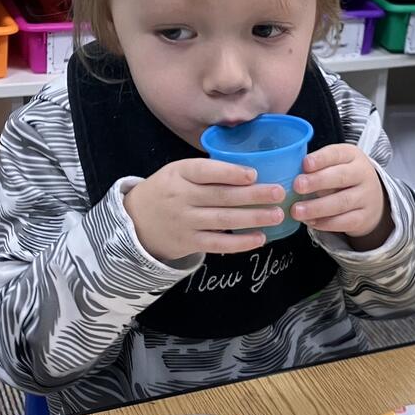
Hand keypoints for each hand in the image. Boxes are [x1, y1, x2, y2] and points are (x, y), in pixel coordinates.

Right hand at [124, 160, 284, 262]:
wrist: (135, 222)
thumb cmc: (166, 191)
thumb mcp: (178, 172)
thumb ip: (207, 171)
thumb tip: (252, 170)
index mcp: (179, 173)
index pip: (205, 171)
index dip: (230, 173)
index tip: (254, 174)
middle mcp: (181, 197)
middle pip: (221, 196)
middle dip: (253, 195)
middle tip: (279, 193)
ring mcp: (184, 222)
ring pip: (223, 221)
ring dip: (253, 218)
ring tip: (277, 215)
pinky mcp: (188, 243)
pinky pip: (218, 244)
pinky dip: (240, 243)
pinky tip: (260, 238)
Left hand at [291, 144, 391, 249]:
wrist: (373, 200)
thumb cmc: (344, 179)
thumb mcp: (335, 165)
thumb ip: (317, 167)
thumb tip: (289, 175)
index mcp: (352, 156)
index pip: (337, 153)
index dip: (321, 159)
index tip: (305, 164)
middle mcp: (362, 174)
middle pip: (341, 177)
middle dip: (317, 181)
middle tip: (297, 186)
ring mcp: (366, 197)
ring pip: (342, 202)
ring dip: (317, 207)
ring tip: (297, 211)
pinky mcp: (364, 217)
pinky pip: (345, 221)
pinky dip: (326, 223)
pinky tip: (310, 222)